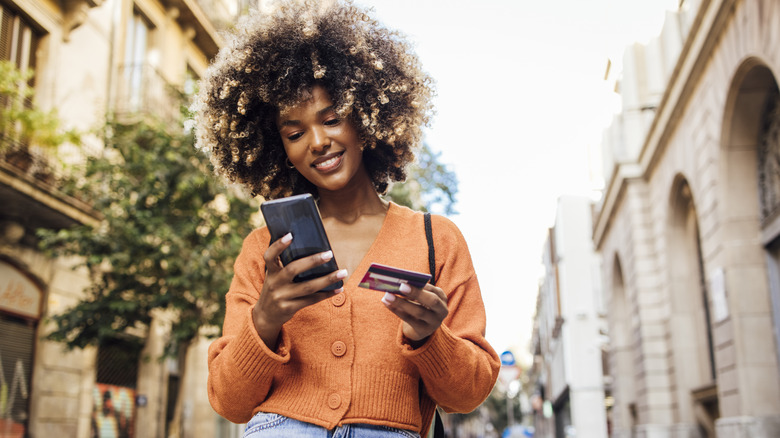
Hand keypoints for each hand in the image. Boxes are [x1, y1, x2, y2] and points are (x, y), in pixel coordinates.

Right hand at [252, 233, 347, 347]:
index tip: (290, 235)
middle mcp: (274, 283)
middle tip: (329, 254)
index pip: (270, 256)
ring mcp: (281, 297)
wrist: (265, 316)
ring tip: (343, 272)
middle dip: (312, 261)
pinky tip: (338, 288)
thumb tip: (312, 249)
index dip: (278, 245)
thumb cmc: (276, 289)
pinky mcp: (289, 308)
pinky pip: (311, 300)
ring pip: (307, 287)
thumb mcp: (275, 277)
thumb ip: (286, 265)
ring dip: (327, 279)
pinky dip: (326, 294)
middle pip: (293, 269)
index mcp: (271, 272)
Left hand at [381, 282, 447, 343]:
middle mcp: (442, 311)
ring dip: (401, 302)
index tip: (410, 280)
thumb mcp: (422, 298)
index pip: (435, 290)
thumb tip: (399, 283)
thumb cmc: (421, 306)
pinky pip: (408, 319)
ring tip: (388, 295)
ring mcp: (434, 323)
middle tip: (401, 286)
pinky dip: (396, 310)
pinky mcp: (423, 330)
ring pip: (418, 311)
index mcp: (442, 298)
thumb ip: (416, 290)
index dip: (423, 285)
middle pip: (432, 301)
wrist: (422, 328)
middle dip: (416, 292)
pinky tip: (386, 303)